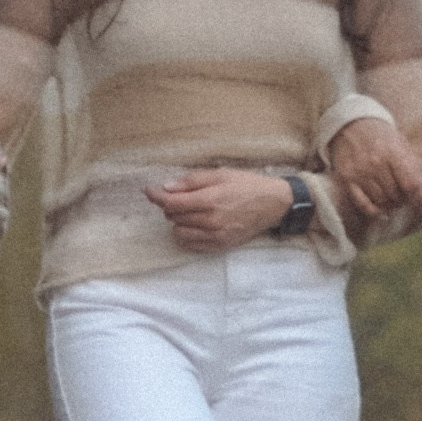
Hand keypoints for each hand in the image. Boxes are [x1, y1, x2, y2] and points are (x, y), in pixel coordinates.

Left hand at [146, 167, 295, 252]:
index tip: (148, 191)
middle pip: (173, 217)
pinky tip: (195, 225)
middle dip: (171, 206)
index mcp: (210, 200)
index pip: (172, 203)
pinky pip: (191, 245)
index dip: (156, 197)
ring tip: (190, 212)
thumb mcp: (220, 174)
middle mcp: (211, 221)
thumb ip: (192, 181)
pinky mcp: (220, 246)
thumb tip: (167, 188)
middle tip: (182, 197)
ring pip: (179, 233)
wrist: (272, 204)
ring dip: (178, 221)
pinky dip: (186, 235)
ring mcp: (216, 236)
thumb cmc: (246, 185)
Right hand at [326, 118, 421, 237]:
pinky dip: (374, 212)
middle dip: (404, 200)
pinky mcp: (346, 179)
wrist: (350, 123)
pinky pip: (363, 204)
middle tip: (405, 197)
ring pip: (381, 201)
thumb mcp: (401, 144)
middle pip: (396, 195)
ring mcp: (360, 172)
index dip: (420, 200)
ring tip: (393, 199)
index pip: (410, 183)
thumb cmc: (381, 135)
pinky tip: (382, 214)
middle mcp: (375, 163)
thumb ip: (415, 168)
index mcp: (393, 152)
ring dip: (391, 205)